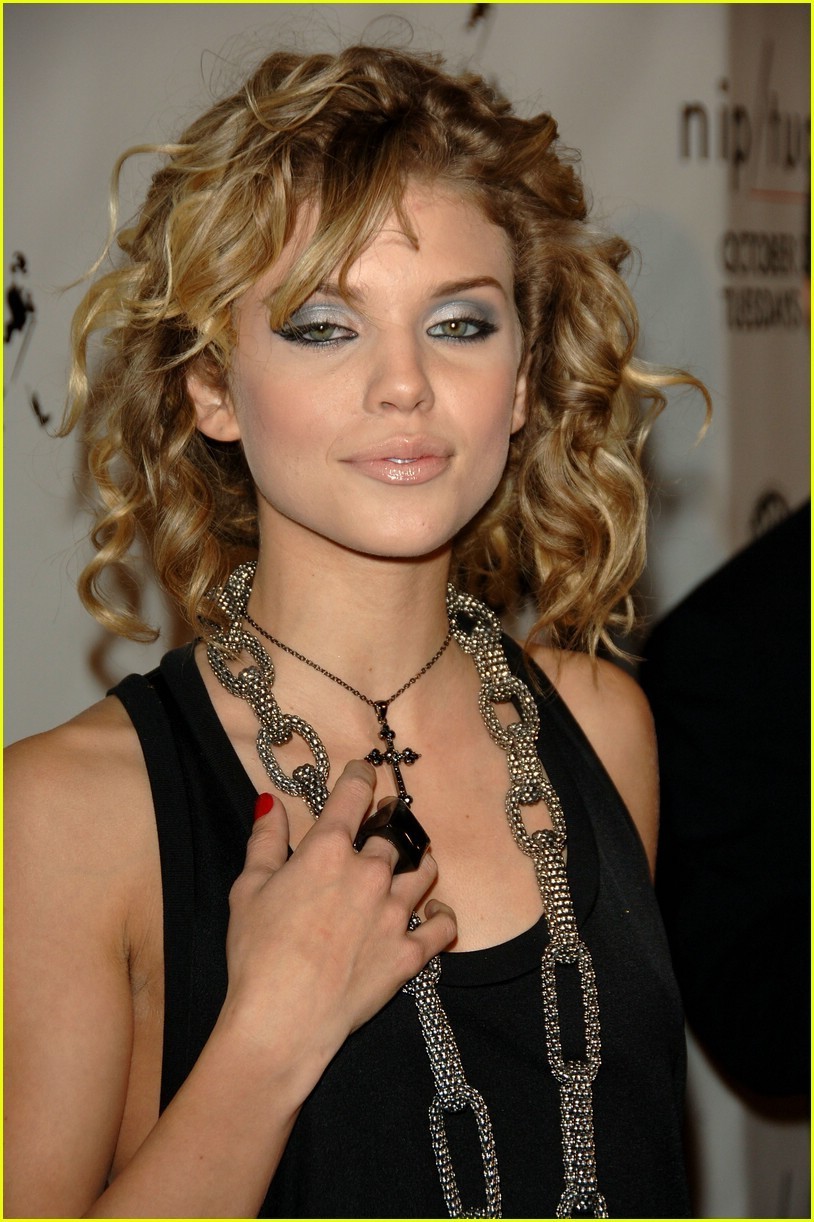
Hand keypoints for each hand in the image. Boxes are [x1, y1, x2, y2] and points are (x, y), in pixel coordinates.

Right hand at [220, 760, 455, 1073]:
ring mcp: (394, 913)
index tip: (362, 771)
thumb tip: (269, 804)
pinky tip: (435, 911)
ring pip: (424, 871)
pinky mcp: (409, 953)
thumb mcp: (248, 889)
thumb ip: (265, 842)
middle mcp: (370, 873)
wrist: (281, 1021)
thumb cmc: (257, 954)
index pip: (353, 795)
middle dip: (390, 824)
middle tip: (386, 823)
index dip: (359, 775)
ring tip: (417, 858)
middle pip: (393, 834)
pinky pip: (442, 926)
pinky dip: (442, 915)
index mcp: (329, 850)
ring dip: (421, 860)